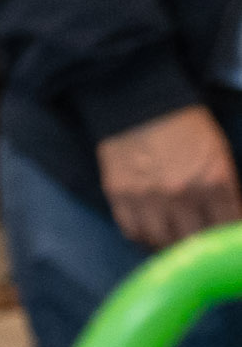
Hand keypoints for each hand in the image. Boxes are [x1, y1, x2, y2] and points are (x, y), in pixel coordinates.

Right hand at [102, 104, 241, 248]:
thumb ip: (226, 191)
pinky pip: (133, 232)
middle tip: (198, 242)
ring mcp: (148, 197)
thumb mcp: (219, 154)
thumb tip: (228, 221)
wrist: (139, 101)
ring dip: (170, 245)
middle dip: (199, 245)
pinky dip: (144, 237)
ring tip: (174, 240)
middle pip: (195, 242)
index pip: (227, 229)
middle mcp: (182, 194)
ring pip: (163, 241)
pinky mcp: (119, 195)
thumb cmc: (185, 127)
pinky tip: (151, 231)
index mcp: (214, 181)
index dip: (226, 239)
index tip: (223, 242)